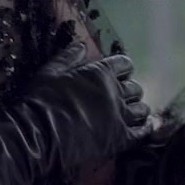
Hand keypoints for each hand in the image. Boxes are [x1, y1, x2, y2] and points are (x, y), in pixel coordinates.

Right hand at [33, 41, 150, 133]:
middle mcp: (116, 92)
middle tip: (120, 98)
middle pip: (135, 88)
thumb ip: (69, 57)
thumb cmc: (43, 99)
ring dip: (137, 110)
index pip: (124, 64)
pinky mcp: (121, 139)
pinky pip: (142, 132)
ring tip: (131, 114)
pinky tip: (142, 128)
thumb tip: (82, 45)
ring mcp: (120, 116)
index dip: (122, 69)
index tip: (117, 74)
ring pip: (142, 110)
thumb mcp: (51, 71)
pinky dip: (144, 128)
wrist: (40, 133)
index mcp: (101, 73)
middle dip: (130, 91)